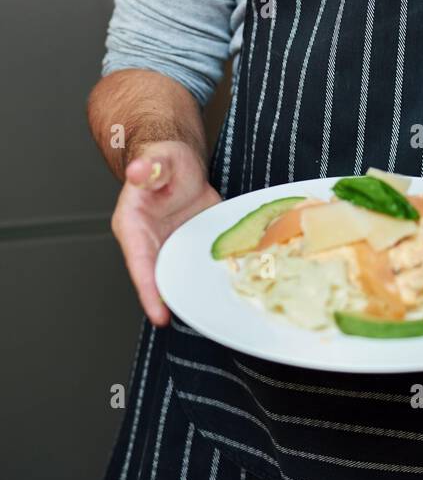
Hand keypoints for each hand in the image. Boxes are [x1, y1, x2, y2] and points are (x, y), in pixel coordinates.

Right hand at [110, 141, 220, 326]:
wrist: (180, 160)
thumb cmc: (163, 159)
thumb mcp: (160, 158)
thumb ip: (151, 167)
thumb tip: (138, 170)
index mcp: (132, 225)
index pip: (139, 263)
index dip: (148, 290)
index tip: (159, 315)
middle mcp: (150, 242)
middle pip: (159, 278)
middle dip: (173, 302)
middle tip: (195, 320)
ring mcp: (173, 246)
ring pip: (181, 275)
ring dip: (195, 293)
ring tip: (215, 313)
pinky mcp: (193, 245)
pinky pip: (201, 264)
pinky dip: (213, 276)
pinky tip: (233, 287)